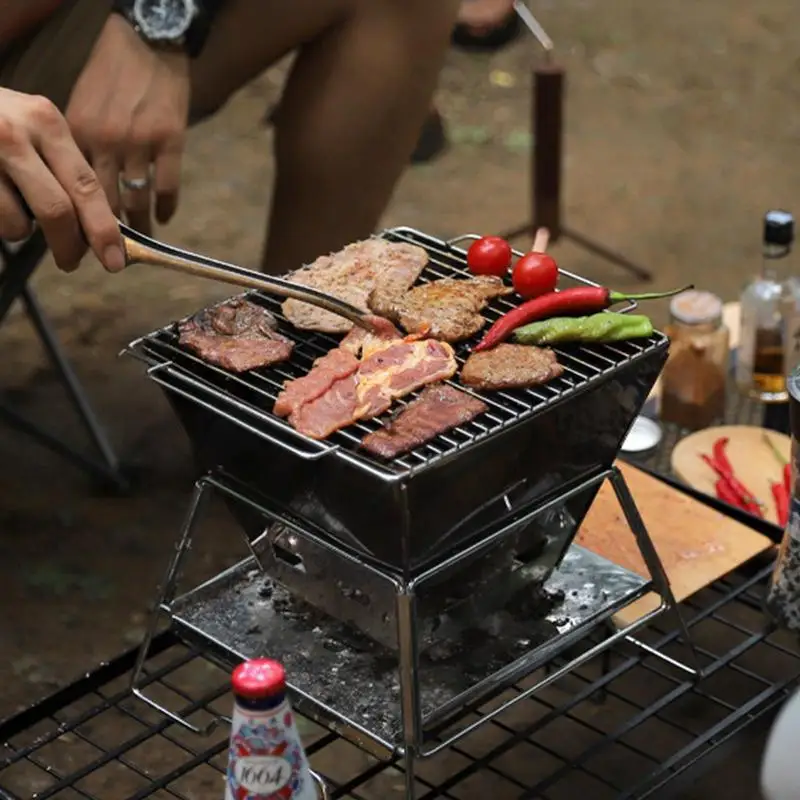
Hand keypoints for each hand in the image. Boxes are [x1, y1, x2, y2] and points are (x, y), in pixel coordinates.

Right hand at [0, 88, 122, 271]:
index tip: (115, 262)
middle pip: (57, 210)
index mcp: (46, 122)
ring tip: (9, 208)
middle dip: (69, 246)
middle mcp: (15, 133)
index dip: (104, 230)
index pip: (87, 186)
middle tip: (70, 262)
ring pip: (17, 224)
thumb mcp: (31, 129)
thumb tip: (97, 229)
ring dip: (18, 230)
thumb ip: (62, 170)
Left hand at [66, 14, 190, 234]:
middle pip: (104, 202)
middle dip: (107, 233)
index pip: (73, 188)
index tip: (82, 240)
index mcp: (78, 131)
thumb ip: (83, 144)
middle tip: (111, 253)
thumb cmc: (111, 73)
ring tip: (140, 242)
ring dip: (139, 227)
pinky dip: (166, 208)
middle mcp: (106, 140)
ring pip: (136, 200)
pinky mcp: (170, 141)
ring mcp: (140, 142)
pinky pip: (167, 187)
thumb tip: (83, 187)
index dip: (78, 219)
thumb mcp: (83, 104)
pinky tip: (164, 217)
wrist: (147, 42)